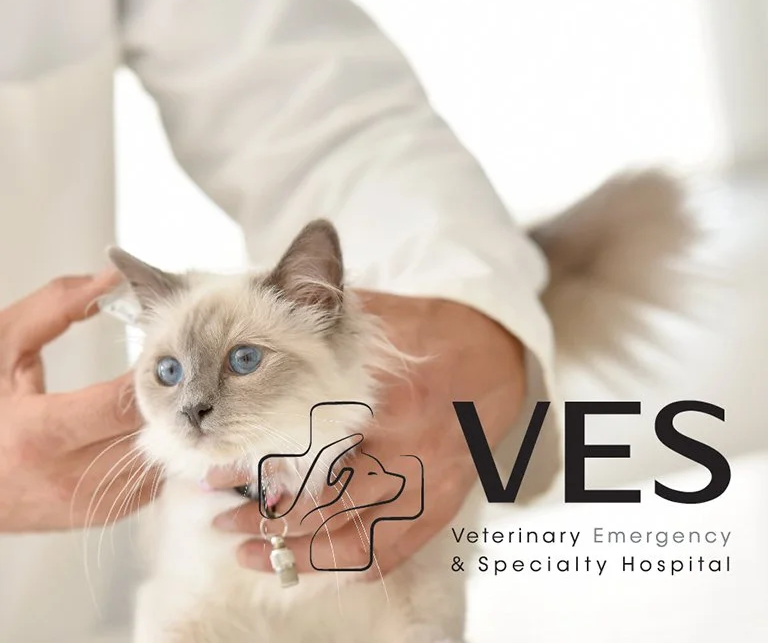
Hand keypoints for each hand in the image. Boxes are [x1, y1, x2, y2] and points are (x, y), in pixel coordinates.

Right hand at [0, 272, 153, 531]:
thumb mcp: (2, 347)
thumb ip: (55, 308)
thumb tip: (111, 279)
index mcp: (39, 433)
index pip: (124, 402)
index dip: (154, 370)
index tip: (167, 342)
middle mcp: (66, 476)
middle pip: (148, 431)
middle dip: (169, 394)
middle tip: (181, 363)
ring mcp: (85, 502)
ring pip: (157, 458)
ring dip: (167, 422)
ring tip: (171, 389)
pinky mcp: (96, 514)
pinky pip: (148, 479)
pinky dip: (156, 448)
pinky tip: (151, 422)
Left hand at [209, 292, 525, 576]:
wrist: (498, 349)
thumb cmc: (434, 328)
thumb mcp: (380, 315)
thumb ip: (327, 325)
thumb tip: (262, 330)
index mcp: (390, 396)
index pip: (307, 445)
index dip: (255, 463)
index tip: (215, 468)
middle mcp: (409, 447)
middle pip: (323, 500)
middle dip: (263, 514)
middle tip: (219, 516)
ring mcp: (428, 482)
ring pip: (351, 537)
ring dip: (294, 551)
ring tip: (247, 549)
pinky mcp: (441, 503)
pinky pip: (390, 551)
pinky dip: (343, 564)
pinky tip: (304, 563)